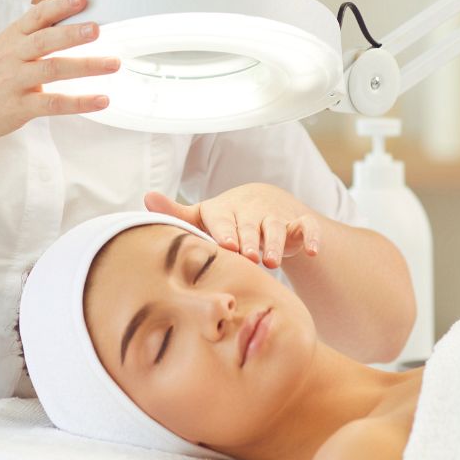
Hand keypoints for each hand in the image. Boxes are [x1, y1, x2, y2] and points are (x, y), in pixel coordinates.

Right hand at [0, 0, 119, 146]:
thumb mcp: (4, 49)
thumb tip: (73, 22)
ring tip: (113, 63)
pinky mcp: (19, 107)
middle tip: (99, 28)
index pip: (37, 16)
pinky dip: (79, 102)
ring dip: (86, 66)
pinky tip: (102, 100)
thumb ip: (33, 37)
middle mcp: (13, 56)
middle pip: (45, 40)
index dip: (60, 5)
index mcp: (12, 37)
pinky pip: (53, 104)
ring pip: (53, 69)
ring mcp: (15, 81)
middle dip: (73, 32)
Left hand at [143, 183, 320, 269]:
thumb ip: (177, 212)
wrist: (265, 203)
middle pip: (251, 225)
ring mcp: (277, 215)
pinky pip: (308, 227)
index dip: (225, 230)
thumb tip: (147, 198)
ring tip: (272, 261)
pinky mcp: (299, 222)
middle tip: (248, 257)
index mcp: (226, 209)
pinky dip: (312, 237)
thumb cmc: (227, 218)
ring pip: (278, 227)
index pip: (223, 218)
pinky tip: (312, 251)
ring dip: (276, 242)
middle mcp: (252, 210)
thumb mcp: (203, 216)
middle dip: (250, 240)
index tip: (225, 244)